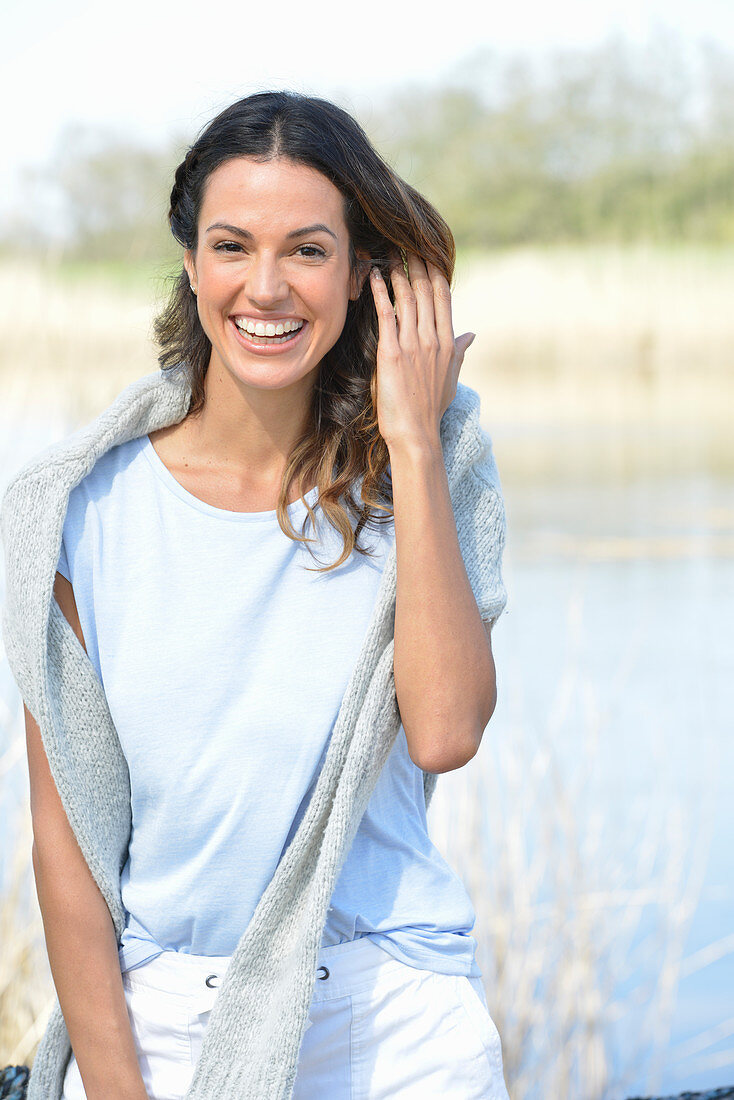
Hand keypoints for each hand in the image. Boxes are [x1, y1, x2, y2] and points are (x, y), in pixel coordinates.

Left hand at [369, 250, 475, 449]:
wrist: (417, 434)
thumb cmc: (431, 410)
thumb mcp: (451, 379)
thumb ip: (460, 353)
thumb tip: (472, 334)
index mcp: (449, 343)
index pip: (444, 297)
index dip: (435, 271)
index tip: (426, 253)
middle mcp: (434, 339)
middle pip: (426, 290)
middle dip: (416, 262)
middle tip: (405, 241)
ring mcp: (414, 345)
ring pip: (407, 297)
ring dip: (397, 270)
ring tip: (387, 250)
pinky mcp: (393, 353)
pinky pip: (387, 314)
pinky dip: (380, 292)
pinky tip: (374, 275)